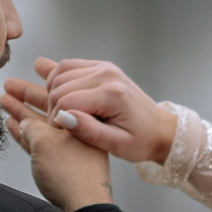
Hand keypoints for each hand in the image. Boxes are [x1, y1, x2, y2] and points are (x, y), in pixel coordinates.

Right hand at [2, 57, 176, 165]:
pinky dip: (58, 79)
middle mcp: (107, 75)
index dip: (56, 120)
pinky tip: (60, 95)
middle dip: (53, 108)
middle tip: (60, 126)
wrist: (160, 129)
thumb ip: (89, 131)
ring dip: (52, 92)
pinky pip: (68, 66)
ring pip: (60, 73)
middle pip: (59, 86)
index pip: (66, 101)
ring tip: (59, 111)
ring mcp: (104, 67)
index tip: (60, 133)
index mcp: (112, 94)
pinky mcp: (101, 66)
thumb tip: (63, 117)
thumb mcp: (117, 145)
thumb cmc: (141, 140)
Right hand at [2, 88, 113, 211]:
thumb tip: (23, 121)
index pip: (60, 96)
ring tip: (4, 99)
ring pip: (46, 121)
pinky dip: (30, 131)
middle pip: (52, 104)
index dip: (37, 91)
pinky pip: (46, 138)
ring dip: (24, 111)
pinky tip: (12, 123)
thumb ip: (32, 127)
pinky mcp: (68, 158)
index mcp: (87, 114)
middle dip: (28, 94)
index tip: (22, 86)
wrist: (88, 208)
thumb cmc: (74, 175)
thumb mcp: (45, 144)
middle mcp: (83, 126)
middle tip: (9, 85)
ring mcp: (76, 143)